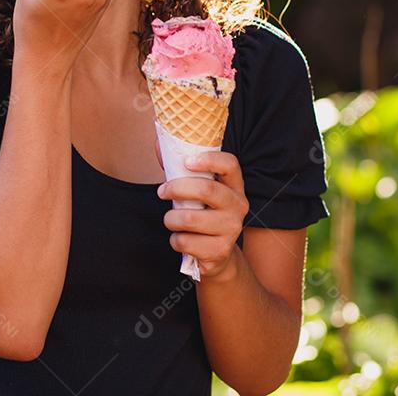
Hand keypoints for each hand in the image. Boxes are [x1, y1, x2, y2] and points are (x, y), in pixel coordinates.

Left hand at [157, 150, 247, 280]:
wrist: (218, 255)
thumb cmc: (202, 213)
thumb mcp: (195, 190)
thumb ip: (179, 167)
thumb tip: (158, 143)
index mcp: (234, 185)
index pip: (230, 164)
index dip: (208, 159)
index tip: (186, 162)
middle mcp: (238, 205)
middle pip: (206, 189)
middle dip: (176, 188)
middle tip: (161, 191)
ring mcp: (232, 229)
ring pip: (189, 219)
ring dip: (170, 219)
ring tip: (171, 220)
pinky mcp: (220, 250)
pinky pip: (185, 241)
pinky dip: (174, 240)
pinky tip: (181, 239)